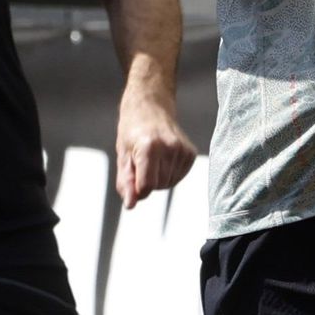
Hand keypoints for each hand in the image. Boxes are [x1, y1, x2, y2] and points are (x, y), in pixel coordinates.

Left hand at [113, 90, 196, 208]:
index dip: (136, 188)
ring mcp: (184, 150)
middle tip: (141, 162)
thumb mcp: (123, 157)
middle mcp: (171, 148)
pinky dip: (168, 174)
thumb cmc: (132, 133)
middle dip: (147, 182)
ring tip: (153, 159)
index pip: (146, 187)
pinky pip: (178, 177)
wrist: (151, 109)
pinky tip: (163, 159)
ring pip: (169, 184)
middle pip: (158, 186)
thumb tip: (131, 205)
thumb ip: (126, 183)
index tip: (131, 176)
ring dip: (158, 179)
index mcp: (150, 148)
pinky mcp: (191, 153)